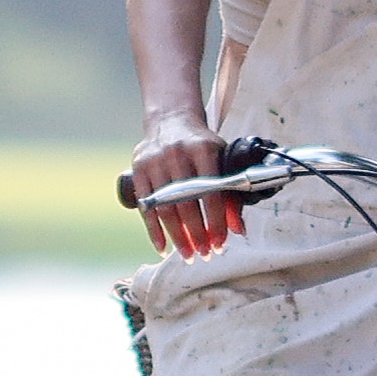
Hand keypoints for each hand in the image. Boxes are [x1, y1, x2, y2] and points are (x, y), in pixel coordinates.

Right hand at [130, 114, 240, 258]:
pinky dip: (153, 230)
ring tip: (188, 255)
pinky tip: (163, 247)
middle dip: (197, 234)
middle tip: (205, 254)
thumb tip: (238, 230)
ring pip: (165, 208)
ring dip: (177, 237)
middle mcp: (177, 154)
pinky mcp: (138, 169)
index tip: (220, 243)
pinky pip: (145, 206)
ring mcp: (154, 162)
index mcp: (203, 150)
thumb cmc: (200, 145)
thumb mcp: (221, 160)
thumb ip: (231, 193)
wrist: (171, 120)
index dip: (217, 222)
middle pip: (186, 204)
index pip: (211, 193)